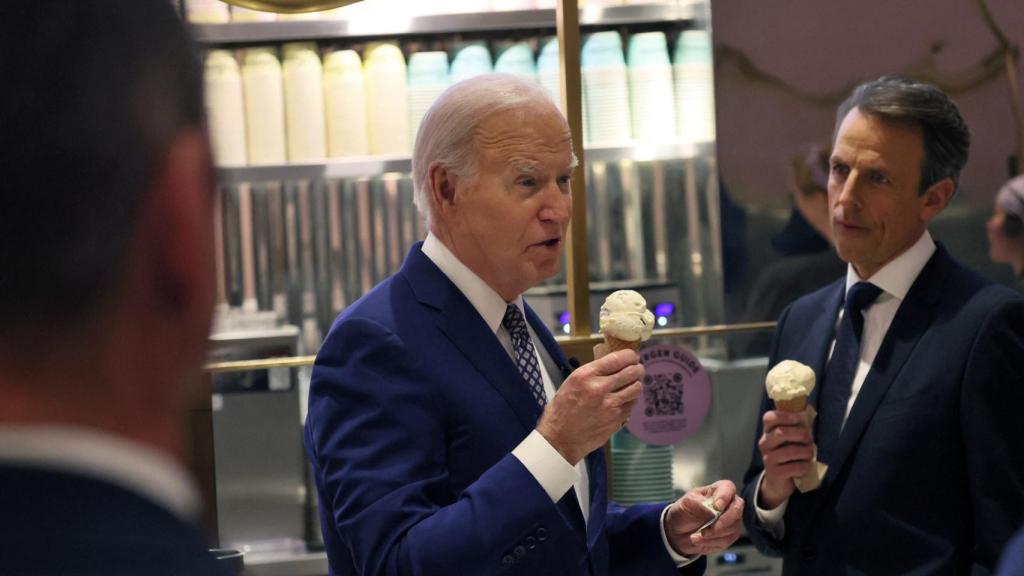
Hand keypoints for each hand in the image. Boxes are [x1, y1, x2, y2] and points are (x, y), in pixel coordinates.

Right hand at [536, 349, 642, 464]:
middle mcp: (600, 388)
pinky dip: (631, 400)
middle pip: (632, 372)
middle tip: (637, 369)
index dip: (630, 356)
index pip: (617, 359)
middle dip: (637, 369)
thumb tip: (612, 367)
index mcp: (586, 375)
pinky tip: (624, 400)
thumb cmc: (561, 410)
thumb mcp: (571, 383)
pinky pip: (632, 404)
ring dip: (636, 384)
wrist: (560, 439)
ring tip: (631, 385)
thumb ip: (592, 374)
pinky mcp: (617, 419)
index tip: (632, 356)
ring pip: (636, 388)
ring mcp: (611, 405)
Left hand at [664, 480, 743, 556]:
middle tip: (706, 530)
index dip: (724, 497)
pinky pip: (727, 540)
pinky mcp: (730, 535)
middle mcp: (729, 503)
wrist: (679, 531)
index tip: (716, 507)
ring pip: (732, 528)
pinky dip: (711, 542)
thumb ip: (699, 504)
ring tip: (695, 536)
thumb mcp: (686, 504)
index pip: (728, 488)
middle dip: (722, 522)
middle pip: (736, 509)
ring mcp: (732, 520)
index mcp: (718, 490)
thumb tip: (713, 510)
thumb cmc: (684, 511)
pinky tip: (699, 540)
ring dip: (713, 535)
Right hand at [757, 409, 814, 508]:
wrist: (779, 481)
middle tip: (809, 440)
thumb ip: (796, 427)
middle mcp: (764, 443)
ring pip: (791, 451)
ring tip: (810, 454)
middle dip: (801, 434)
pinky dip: (805, 466)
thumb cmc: (789, 454)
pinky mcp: (774, 473)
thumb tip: (808, 413)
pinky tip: (806, 466)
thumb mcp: (790, 439)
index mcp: (768, 432)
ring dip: (806, 452)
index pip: (769, 418)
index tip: (799, 419)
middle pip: (782, 432)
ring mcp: (768, 458)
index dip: (785, 416)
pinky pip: (795, 467)